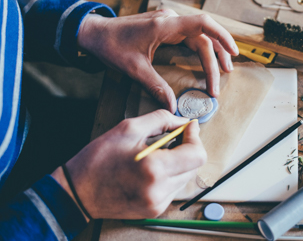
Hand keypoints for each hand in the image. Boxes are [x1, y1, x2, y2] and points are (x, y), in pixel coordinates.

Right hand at [51, 110, 206, 219]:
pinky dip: (169, 175)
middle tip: (172, 138)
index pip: (197, 155)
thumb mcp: (128, 128)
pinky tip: (151, 169)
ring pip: (185, 177)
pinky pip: (174, 188)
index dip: (195, 137)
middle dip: (187, 148)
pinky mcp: (154, 210)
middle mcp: (159, 190)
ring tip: (157, 154)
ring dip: (179, 162)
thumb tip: (184, 122)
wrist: (76, 192)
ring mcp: (158, 203)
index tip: (188, 127)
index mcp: (154, 169)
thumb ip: (161, 120)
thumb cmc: (98, 159)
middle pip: (194, 166)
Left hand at [77, 9, 238, 112]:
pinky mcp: (167, 28)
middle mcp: (170, 21)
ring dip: (213, 53)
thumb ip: (156, 86)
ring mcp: (169, 23)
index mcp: (165, 26)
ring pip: (200, 36)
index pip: (202, 24)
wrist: (95, 33)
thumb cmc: (111, 46)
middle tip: (222, 80)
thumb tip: (172, 106)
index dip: (222, 36)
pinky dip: (202, 49)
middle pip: (204, 37)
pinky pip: (191, 37)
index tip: (233, 52)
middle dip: (216, 58)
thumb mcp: (134, 69)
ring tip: (224, 71)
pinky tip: (208, 60)